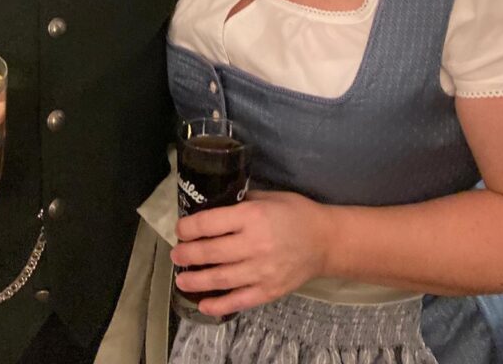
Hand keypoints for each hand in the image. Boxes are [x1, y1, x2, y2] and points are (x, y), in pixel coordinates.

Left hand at [171, 189, 329, 315]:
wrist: (325, 241)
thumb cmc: (295, 213)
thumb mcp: (267, 198)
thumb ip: (240, 204)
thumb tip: (212, 208)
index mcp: (252, 217)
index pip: (210, 223)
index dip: (189, 227)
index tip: (180, 230)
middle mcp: (254, 244)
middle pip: (211, 252)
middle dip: (188, 254)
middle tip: (176, 254)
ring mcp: (261, 271)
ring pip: (220, 278)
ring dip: (196, 280)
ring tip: (181, 279)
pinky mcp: (269, 291)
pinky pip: (239, 300)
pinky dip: (219, 304)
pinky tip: (203, 304)